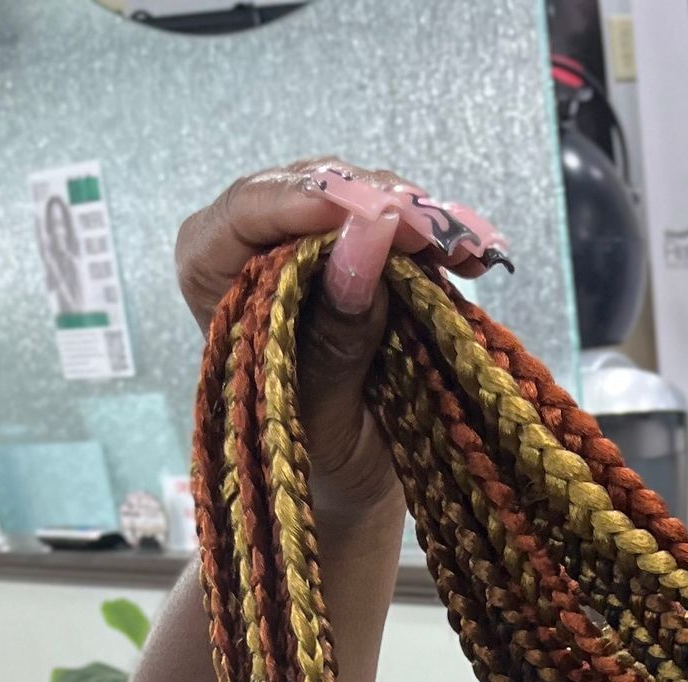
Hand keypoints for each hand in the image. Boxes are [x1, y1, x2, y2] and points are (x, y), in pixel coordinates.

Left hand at [175, 160, 510, 523]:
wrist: (349, 483)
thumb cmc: (314, 460)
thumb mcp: (320, 415)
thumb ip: (335, 334)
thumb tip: (366, 240)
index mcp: (213, 277)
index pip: (243, 215)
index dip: (303, 202)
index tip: (365, 210)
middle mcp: (254, 246)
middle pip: (309, 191)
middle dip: (373, 202)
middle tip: (431, 230)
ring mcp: (311, 243)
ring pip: (358, 199)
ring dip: (416, 217)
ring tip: (466, 249)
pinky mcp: (360, 252)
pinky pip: (397, 226)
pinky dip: (437, 238)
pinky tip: (473, 256)